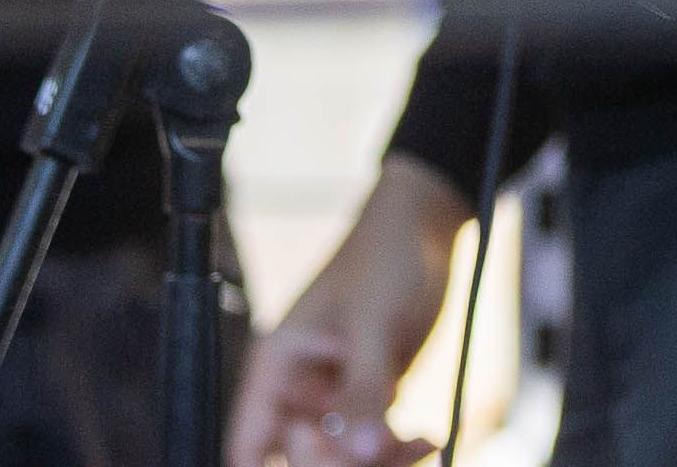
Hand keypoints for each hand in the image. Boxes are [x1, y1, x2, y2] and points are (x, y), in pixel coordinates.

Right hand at [228, 155, 462, 466]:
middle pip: (303, 457)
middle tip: (381, 446)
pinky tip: (428, 437)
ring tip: (419, 440)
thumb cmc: (381, 257)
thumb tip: (362, 452)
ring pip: (345, 456)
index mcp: (277, 365)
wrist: (425, 233)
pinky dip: (399, 449)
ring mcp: (337, 397)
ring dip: (379, 460)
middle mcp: (301, 389)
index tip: (308, 466)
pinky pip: (376, 444)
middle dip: (339, 461)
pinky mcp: (371, 397)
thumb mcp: (370, 321)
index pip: (248, 440)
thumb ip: (363, 388)